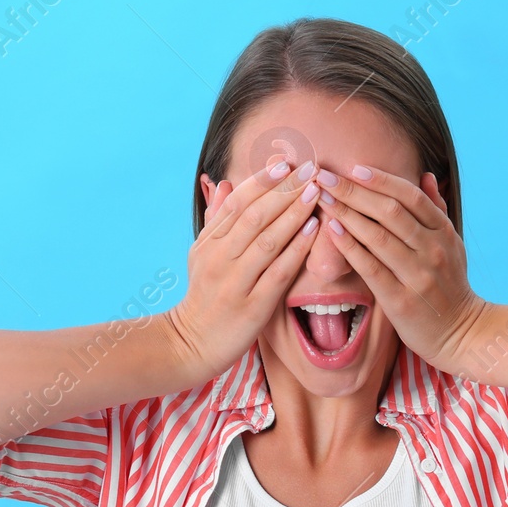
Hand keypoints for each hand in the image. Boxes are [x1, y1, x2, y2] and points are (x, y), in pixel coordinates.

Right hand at [165, 159, 321, 382]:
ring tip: (316, 191)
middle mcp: (220, 258)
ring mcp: (235, 282)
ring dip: (293, 212)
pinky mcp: (253, 305)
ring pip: (267, 239)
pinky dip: (296, 248)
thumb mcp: (201, 254)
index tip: (286, 163)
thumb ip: (217, 220)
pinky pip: (278, 271)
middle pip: (254, 216)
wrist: (191, 344)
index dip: (262, 181)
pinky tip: (314, 229)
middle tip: (309, 169)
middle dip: (283, 190)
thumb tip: (227, 184)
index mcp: (209, 243)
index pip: (236, 204)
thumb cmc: (204, 297)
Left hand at [315, 164, 491, 374]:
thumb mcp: (452, 244)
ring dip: (347, 214)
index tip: (353, 168)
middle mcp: (433, 250)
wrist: (461, 332)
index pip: (411, 197)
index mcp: (443, 232)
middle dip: (355, 192)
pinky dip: (350, 247)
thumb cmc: (449, 284)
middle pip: (390, 212)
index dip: (381, 180)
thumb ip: (437, 210)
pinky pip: (371, 268)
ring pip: (378, 237)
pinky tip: (332, 231)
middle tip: (325, 177)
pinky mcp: (401, 300)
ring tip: (322, 198)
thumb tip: (426, 175)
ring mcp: (418, 275)